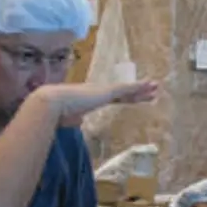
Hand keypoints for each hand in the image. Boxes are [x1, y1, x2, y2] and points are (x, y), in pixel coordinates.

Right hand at [34, 80, 158, 127]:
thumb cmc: (54, 114)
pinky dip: (139, 87)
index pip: (111, 98)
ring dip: (142, 88)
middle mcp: (97, 92)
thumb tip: (78, 120)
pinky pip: (127, 89)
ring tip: (156, 86)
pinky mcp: (106, 92)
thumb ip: (74, 120)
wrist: (50, 104)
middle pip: (122, 92)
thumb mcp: (67, 119)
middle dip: (137, 93)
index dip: (124, 98)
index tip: (133, 98)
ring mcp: (102, 91)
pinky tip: (150, 86)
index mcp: (90, 98)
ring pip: (127, 89)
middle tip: (151, 91)